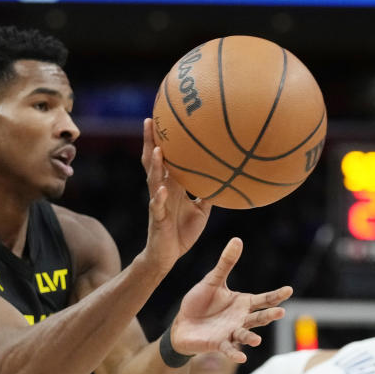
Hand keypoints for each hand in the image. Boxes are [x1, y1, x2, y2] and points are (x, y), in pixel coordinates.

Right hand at [140, 118, 211, 273]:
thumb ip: (208, 193)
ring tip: (156, 148)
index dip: (160, 139)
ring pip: (153, 180)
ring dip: (154, 165)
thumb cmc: (183, 232)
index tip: (161, 117)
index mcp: (171, 186)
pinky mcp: (158, 219)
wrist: (168, 256)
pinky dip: (159, 198)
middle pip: (152, 161)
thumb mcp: (201, 210)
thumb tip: (226, 178)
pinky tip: (162, 189)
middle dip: (148, 141)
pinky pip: (157, 207)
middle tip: (149, 120)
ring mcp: (158, 203)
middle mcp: (161, 190)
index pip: (164, 157)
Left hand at [171, 238, 292, 362]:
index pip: (263, 299)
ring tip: (256, 340)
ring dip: (250, 338)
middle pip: (258, 317)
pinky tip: (241, 358)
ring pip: (245, 335)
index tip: (288, 290)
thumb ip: (226, 263)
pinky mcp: (218, 344)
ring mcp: (231, 333)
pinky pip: (228, 349)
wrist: (182, 324)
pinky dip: (234, 354)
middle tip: (280, 312)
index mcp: (242, 303)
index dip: (275, 295)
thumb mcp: (212, 280)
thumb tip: (237, 240)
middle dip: (269, 316)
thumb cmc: (199, 302)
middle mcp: (241, 319)